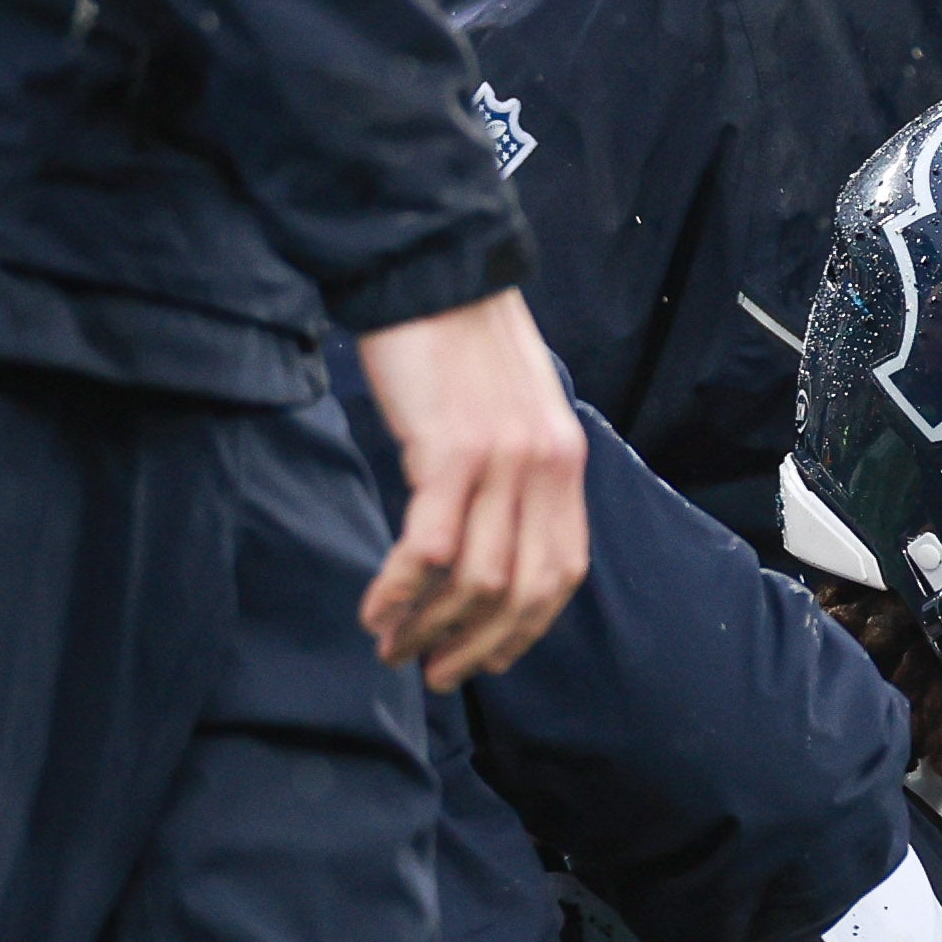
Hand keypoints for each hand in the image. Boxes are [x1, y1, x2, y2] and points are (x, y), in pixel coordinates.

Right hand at [352, 288, 594, 689]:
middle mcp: (545, 467)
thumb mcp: (512, 408)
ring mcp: (502, 461)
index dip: (525, 628)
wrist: (428, 268)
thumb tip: (493, 532)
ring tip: (393, 648)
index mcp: (565, 462)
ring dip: (430, 625)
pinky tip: (375, 609)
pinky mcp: (450, 450)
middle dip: (477, 646)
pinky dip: (401, 589)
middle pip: (522, 592)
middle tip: (434, 673)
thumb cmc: (457, 338)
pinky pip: (432, 548)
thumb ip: (517, 468)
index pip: (562, 572)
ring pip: (476, 580)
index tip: (487, 657)